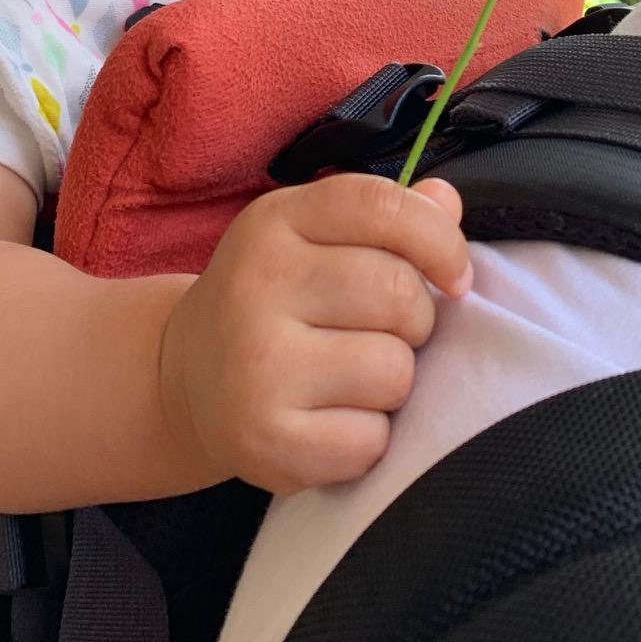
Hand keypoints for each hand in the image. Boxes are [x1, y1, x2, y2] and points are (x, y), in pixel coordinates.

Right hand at [158, 175, 470, 495]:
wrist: (186, 380)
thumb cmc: (275, 301)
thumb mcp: (314, 239)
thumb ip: (385, 219)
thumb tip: (448, 201)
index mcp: (274, 222)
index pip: (382, 207)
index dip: (440, 240)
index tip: (454, 277)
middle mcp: (258, 285)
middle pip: (400, 294)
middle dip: (414, 321)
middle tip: (379, 332)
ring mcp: (258, 364)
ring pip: (394, 371)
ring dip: (391, 382)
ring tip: (349, 377)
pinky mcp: (266, 438)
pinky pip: (371, 440)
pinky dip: (366, 438)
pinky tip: (328, 421)